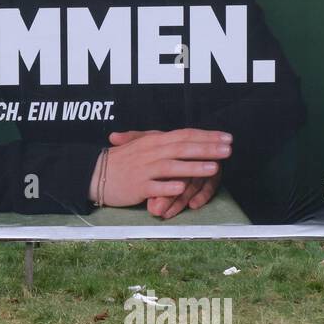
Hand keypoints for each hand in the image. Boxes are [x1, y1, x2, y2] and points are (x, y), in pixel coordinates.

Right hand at [94, 128, 231, 208]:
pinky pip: (155, 187)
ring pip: (171, 166)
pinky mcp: (137, 187)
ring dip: (193, 167)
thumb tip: (188, 138)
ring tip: (214, 168)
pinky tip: (182, 188)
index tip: (227, 138)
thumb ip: (164, 141)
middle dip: (207, 148)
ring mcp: (144, 170)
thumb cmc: (122, 161)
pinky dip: (168, 187)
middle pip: (182, 148)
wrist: (95, 174)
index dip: (207, 136)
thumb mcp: (142, 145)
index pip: (185, 135)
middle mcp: (151, 152)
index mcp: (154, 141)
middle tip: (228, 149)